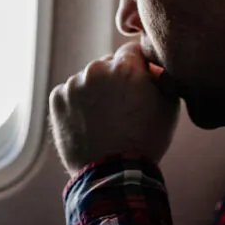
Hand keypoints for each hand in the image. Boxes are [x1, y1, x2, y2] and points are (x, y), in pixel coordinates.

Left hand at [49, 42, 179, 176]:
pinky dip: (77, 103)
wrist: (112, 174)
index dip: (137, 67)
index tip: (138, 82)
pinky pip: (70, 93)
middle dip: (115, 78)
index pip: (132, 51)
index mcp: (125, 66)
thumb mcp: (167, 105)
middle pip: (108, 63)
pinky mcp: (57, 98)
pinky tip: (88, 122)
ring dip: (95, 91)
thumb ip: (160, 76)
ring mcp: (74, 84)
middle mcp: (97, 69)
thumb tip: (152, 64)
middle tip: (121, 105)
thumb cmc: (145, 140)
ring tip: (104, 119)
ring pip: (88, 79)